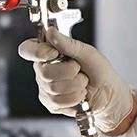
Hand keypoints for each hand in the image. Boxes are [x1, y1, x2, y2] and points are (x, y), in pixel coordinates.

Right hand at [18, 28, 135, 134]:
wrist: (109, 93)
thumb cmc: (99, 71)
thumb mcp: (87, 52)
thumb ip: (68, 43)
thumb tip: (51, 32)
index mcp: (48, 53)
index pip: (27, 49)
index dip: (38, 52)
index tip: (54, 53)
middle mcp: (43, 70)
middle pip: (44, 72)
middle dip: (69, 72)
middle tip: (79, 70)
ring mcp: (45, 88)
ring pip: (53, 89)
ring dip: (76, 86)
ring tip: (82, 83)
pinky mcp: (51, 103)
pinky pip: (58, 102)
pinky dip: (75, 98)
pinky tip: (79, 95)